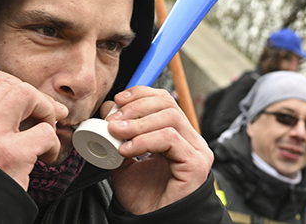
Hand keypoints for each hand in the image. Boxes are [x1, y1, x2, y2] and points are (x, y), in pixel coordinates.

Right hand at [0, 67, 66, 189]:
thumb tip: (19, 100)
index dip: (11, 81)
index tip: (24, 96)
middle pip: (11, 84)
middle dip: (35, 97)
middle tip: (44, 114)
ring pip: (27, 95)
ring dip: (45, 112)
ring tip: (45, 131)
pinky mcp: (12, 156)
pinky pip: (44, 132)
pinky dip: (52, 143)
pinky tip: (45, 156)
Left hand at [104, 87, 212, 214]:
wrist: (150, 223)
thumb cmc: (143, 197)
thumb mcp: (125, 158)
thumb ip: (120, 135)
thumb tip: (108, 110)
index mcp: (177, 134)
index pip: (163, 100)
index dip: (140, 94)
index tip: (117, 101)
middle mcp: (190, 140)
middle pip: (167, 104)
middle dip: (135, 107)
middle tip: (112, 121)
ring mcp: (196, 151)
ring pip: (169, 118)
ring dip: (137, 123)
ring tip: (116, 134)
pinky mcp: (196, 164)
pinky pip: (170, 139)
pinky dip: (145, 140)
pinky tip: (128, 149)